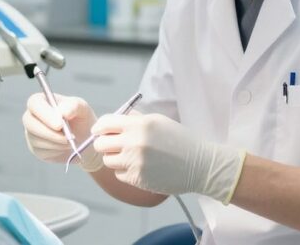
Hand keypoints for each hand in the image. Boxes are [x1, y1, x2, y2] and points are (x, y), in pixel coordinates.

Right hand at [23, 93, 103, 171]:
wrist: (84, 139)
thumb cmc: (81, 118)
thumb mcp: (82, 108)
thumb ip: (73, 106)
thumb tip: (62, 112)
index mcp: (42, 101)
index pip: (34, 103)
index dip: (45, 114)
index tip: (60, 125)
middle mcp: (32, 115)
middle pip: (29, 123)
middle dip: (49, 132)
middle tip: (68, 138)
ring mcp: (31, 133)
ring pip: (36, 139)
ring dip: (56, 143)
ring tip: (70, 141)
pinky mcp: (35, 148)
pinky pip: (41, 151)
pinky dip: (56, 151)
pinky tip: (64, 147)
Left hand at [92, 112, 245, 202]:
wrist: (200, 165)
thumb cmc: (180, 141)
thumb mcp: (158, 121)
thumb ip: (134, 119)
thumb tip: (112, 121)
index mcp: (139, 124)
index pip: (105, 123)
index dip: (99, 127)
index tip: (99, 131)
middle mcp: (134, 142)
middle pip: (100, 144)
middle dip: (104, 144)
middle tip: (112, 145)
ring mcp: (134, 162)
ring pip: (107, 160)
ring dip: (115, 158)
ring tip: (130, 156)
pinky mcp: (137, 179)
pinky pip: (118, 174)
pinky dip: (125, 171)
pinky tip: (139, 167)